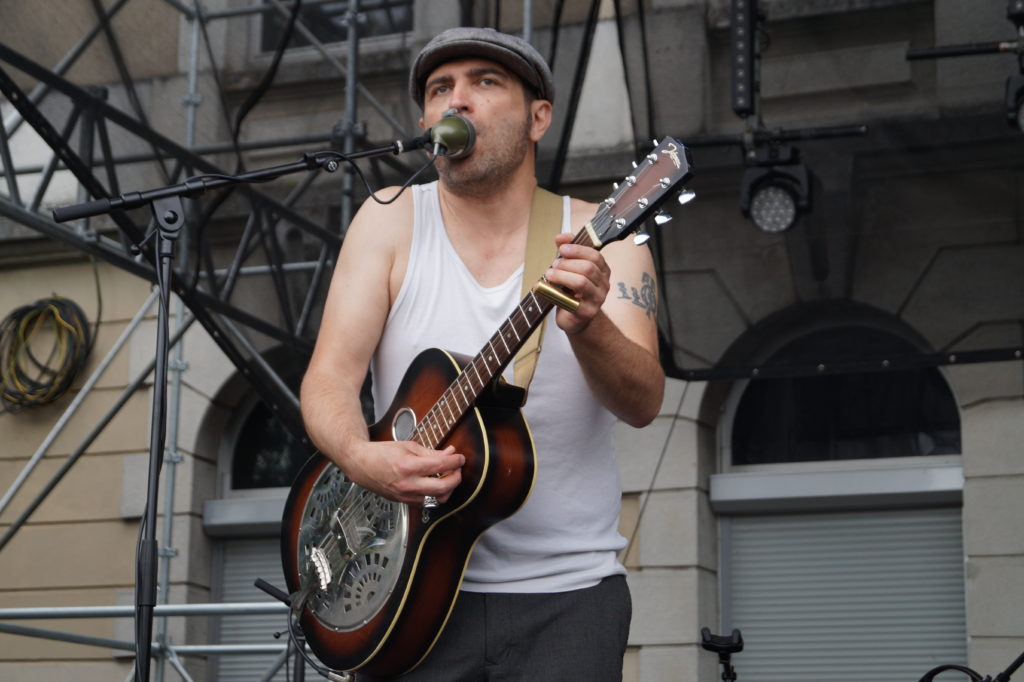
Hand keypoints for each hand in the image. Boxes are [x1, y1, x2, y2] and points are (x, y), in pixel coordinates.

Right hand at [345, 440, 464, 504]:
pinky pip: (427, 502)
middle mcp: (408, 485)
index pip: (441, 465)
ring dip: (448, 488)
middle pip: (443, 487)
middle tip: (457, 469)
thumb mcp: (408, 447)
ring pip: (438, 499)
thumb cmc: (382, 453)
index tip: (460, 458)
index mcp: (408, 467)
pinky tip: (435, 484)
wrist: (361, 465)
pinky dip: (435, 494)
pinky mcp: (405, 503)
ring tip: (447, 477)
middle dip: (456, 477)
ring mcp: (406, 496)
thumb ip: (431, 452)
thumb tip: (450, 454)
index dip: (455, 461)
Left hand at [545, 232, 610, 334]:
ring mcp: (598, 299)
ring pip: (581, 282)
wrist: (575, 319)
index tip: (561, 249)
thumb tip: (560, 237)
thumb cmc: (572, 291)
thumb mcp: (570, 268)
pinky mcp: (587, 312)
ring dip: (562, 276)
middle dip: (567, 264)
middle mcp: (604, 284)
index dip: (577, 250)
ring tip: (549, 274)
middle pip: (588, 268)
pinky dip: (559, 293)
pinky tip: (550, 290)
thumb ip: (567, 251)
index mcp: (603, 270)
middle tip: (554, 265)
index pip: (595, 255)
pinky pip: (574, 301)